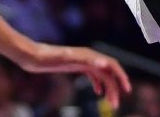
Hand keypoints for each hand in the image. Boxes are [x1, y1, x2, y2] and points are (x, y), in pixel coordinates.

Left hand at [15, 41, 131, 103]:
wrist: (32, 55)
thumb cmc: (47, 57)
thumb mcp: (66, 59)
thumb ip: (86, 60)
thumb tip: (104, 63)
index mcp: (89, 55)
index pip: (112, 65)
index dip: (121, 77)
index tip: (126, 91)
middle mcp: (88, 56)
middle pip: (108, 72)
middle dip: (115, 88)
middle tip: (116, 105)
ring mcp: (82, 61)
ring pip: (102, 74)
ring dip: (108, 88)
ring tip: (110, 102)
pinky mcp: (75, 65)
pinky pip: (92, 74)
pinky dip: (98, 83)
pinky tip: (98, 93)